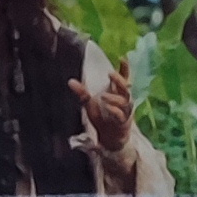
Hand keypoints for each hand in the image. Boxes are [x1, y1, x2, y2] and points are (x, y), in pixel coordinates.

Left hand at [77, 38, 138, 174]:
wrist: (108, 139)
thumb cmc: (101, 118)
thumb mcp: (89, 104)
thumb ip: (82, 92)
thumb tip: (70, 81)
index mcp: (117, 93)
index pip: (124, 78)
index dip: (124, 69)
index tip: (122, 58)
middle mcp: (123, 100)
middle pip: (126, 87)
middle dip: (119, 79)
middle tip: (110, 73)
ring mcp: (125, 112)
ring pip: (124, 101)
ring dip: (114, 98)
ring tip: (104, 97)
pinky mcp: (123, 123)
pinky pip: (121, 115)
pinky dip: (114, 111)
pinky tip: (108, 108)